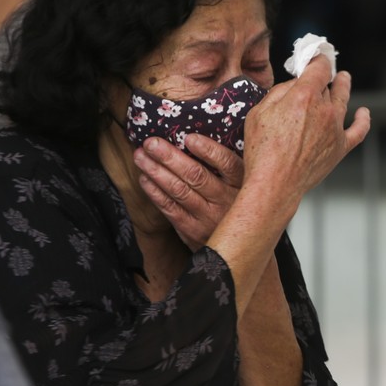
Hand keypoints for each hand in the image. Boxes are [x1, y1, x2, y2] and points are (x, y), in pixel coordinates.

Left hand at [135, 134, 243, 248]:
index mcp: (242, 184)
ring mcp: (209, 218)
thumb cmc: (237, 205)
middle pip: (196, 176)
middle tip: (150, 143)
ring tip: (140, 157)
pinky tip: (145, 179)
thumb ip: (230, 167)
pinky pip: (171, 209)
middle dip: (169, 157)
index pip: (228, 164)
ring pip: (179, 191)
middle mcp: (226, 201)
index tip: (189, 138)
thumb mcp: (245, 186)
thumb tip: (196, 138)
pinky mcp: (193, 231)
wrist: (238, 246)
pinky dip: (156, 193)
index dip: (209, 151)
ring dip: (156, 172)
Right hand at [239, 57, 369, 209]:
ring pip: (343, 101)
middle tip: (319, 73)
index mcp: (304, 96)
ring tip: (343, 79)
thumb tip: (294, 86)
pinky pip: (359, 130)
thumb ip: (279, 92)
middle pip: (327, 85)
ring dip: (343, 87)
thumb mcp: (259, 112)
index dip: (317, 59)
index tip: (315, 57)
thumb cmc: (263, 150)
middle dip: (322, 77)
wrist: (275, 183)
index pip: (319, 67)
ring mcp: (335, 128)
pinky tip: (364, 113)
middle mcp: (325, 109)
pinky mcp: (341, 147)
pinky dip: (363, 120)